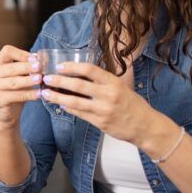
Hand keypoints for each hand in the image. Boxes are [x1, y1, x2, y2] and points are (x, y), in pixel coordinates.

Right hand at [0, 45, 41, 128]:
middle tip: (40, 67)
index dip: (21, 54)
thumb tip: (40, 58)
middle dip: (27, 67)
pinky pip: (15, 95)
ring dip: (28, 81)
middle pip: (10, 67)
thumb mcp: (22, 76)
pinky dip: (28, 94)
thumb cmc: (16, 91)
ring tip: (40, 80)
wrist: (8, 112)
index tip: (35, 59)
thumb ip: (28, 68)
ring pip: (13, 82)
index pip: (7, 51)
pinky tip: (38, 94)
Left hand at [40, 62, 157, 144]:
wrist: (145, 126)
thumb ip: (104, 82)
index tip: (59, 66)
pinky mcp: (100, 123)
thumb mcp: (122, 87)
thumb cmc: (133, 105)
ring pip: (74, 101)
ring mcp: (103, 110)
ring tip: (45, 93)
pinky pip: (79, 114)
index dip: (72, 67)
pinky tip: (60, 105)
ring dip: (57, 97)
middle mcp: (108, 95)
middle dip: (59, 81)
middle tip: (46, 78)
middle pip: (78, 85)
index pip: (90, 70)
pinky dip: (68, 108)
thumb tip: (82, 73)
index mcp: (114, 82)